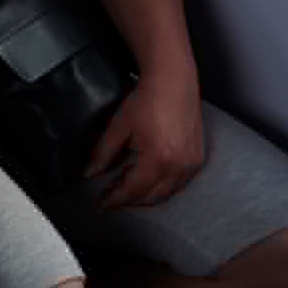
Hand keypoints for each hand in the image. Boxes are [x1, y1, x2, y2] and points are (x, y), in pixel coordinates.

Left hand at [85, 72, 205, 208]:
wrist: (174, 81)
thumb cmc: (147, 100)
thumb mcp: (118, 127)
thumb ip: (103, 153)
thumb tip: (89, 173)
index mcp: (158, 161)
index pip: (133, 190)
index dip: (115, 200)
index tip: (101, 205)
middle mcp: (179, 167)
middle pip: (152, 197)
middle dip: (129, 201)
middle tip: (108, 196)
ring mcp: (192, 163)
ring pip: (167, 193)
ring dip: (145, 195)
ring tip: (123, 185)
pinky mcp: (197, 157)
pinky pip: (178, 182)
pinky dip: (160, 185)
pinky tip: (144, 176)